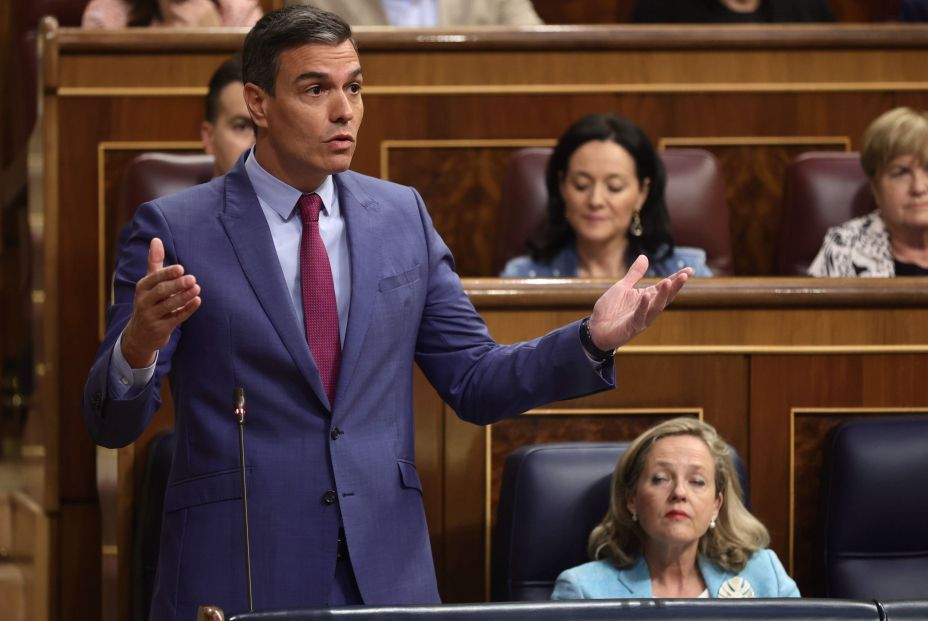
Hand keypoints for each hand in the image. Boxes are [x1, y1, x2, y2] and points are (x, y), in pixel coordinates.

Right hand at [121, 238, 201, 367]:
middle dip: (176, 285)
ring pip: (168, 305)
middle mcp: (144, 301)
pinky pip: (175, 319)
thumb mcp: (149, 283)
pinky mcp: (160, 329)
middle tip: (193, 278)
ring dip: (184, 297)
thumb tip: (156, 239)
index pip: (153, 278)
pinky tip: (197, 301)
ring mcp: (151, 316)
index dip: (167, 274)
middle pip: (161, 292)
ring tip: (197, 288)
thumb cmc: (149, 302)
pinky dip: (187, 310)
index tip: (181, 268)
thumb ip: (154, 262)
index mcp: (142, 288)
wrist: (139, 335)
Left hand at [588, 255, 690, 350]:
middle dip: (675, 286)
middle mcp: (648, 308)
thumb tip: (644, 257)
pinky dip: (643, 306)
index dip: (676, 279)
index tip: (690, 270)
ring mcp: (642, 318)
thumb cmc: (610, 310)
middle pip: (665, 297)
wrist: (595, 329)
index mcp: (647, 297)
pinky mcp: (632, 327)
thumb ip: (635, 274)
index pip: (665, 287)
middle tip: (685, 275)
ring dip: (663, 295)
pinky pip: (639, 316)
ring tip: (669, 282)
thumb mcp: (622, 287)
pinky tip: (646, 295)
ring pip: (656, 307)